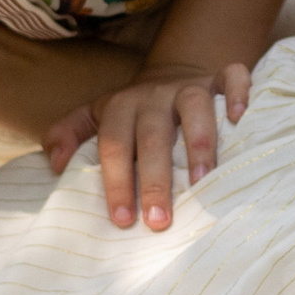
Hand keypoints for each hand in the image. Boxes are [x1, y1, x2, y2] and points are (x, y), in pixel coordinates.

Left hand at [44, 58, 252, 229]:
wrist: (171, 74)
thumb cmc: (132, 112)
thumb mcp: (95, 117)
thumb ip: (68, 134)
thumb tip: (55, 164)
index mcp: (120, 106)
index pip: (113, 145)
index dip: (117, 181)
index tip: (122, 219)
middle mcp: (154, 95)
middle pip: (153, 135)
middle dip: (155, 179)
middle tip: (158, 220)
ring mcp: (189, 86)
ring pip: (195, 107)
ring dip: (200, 143)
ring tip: (203, 182)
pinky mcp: (219, 78)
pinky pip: (233, 76)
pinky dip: (238, 93)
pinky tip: (240, 119)